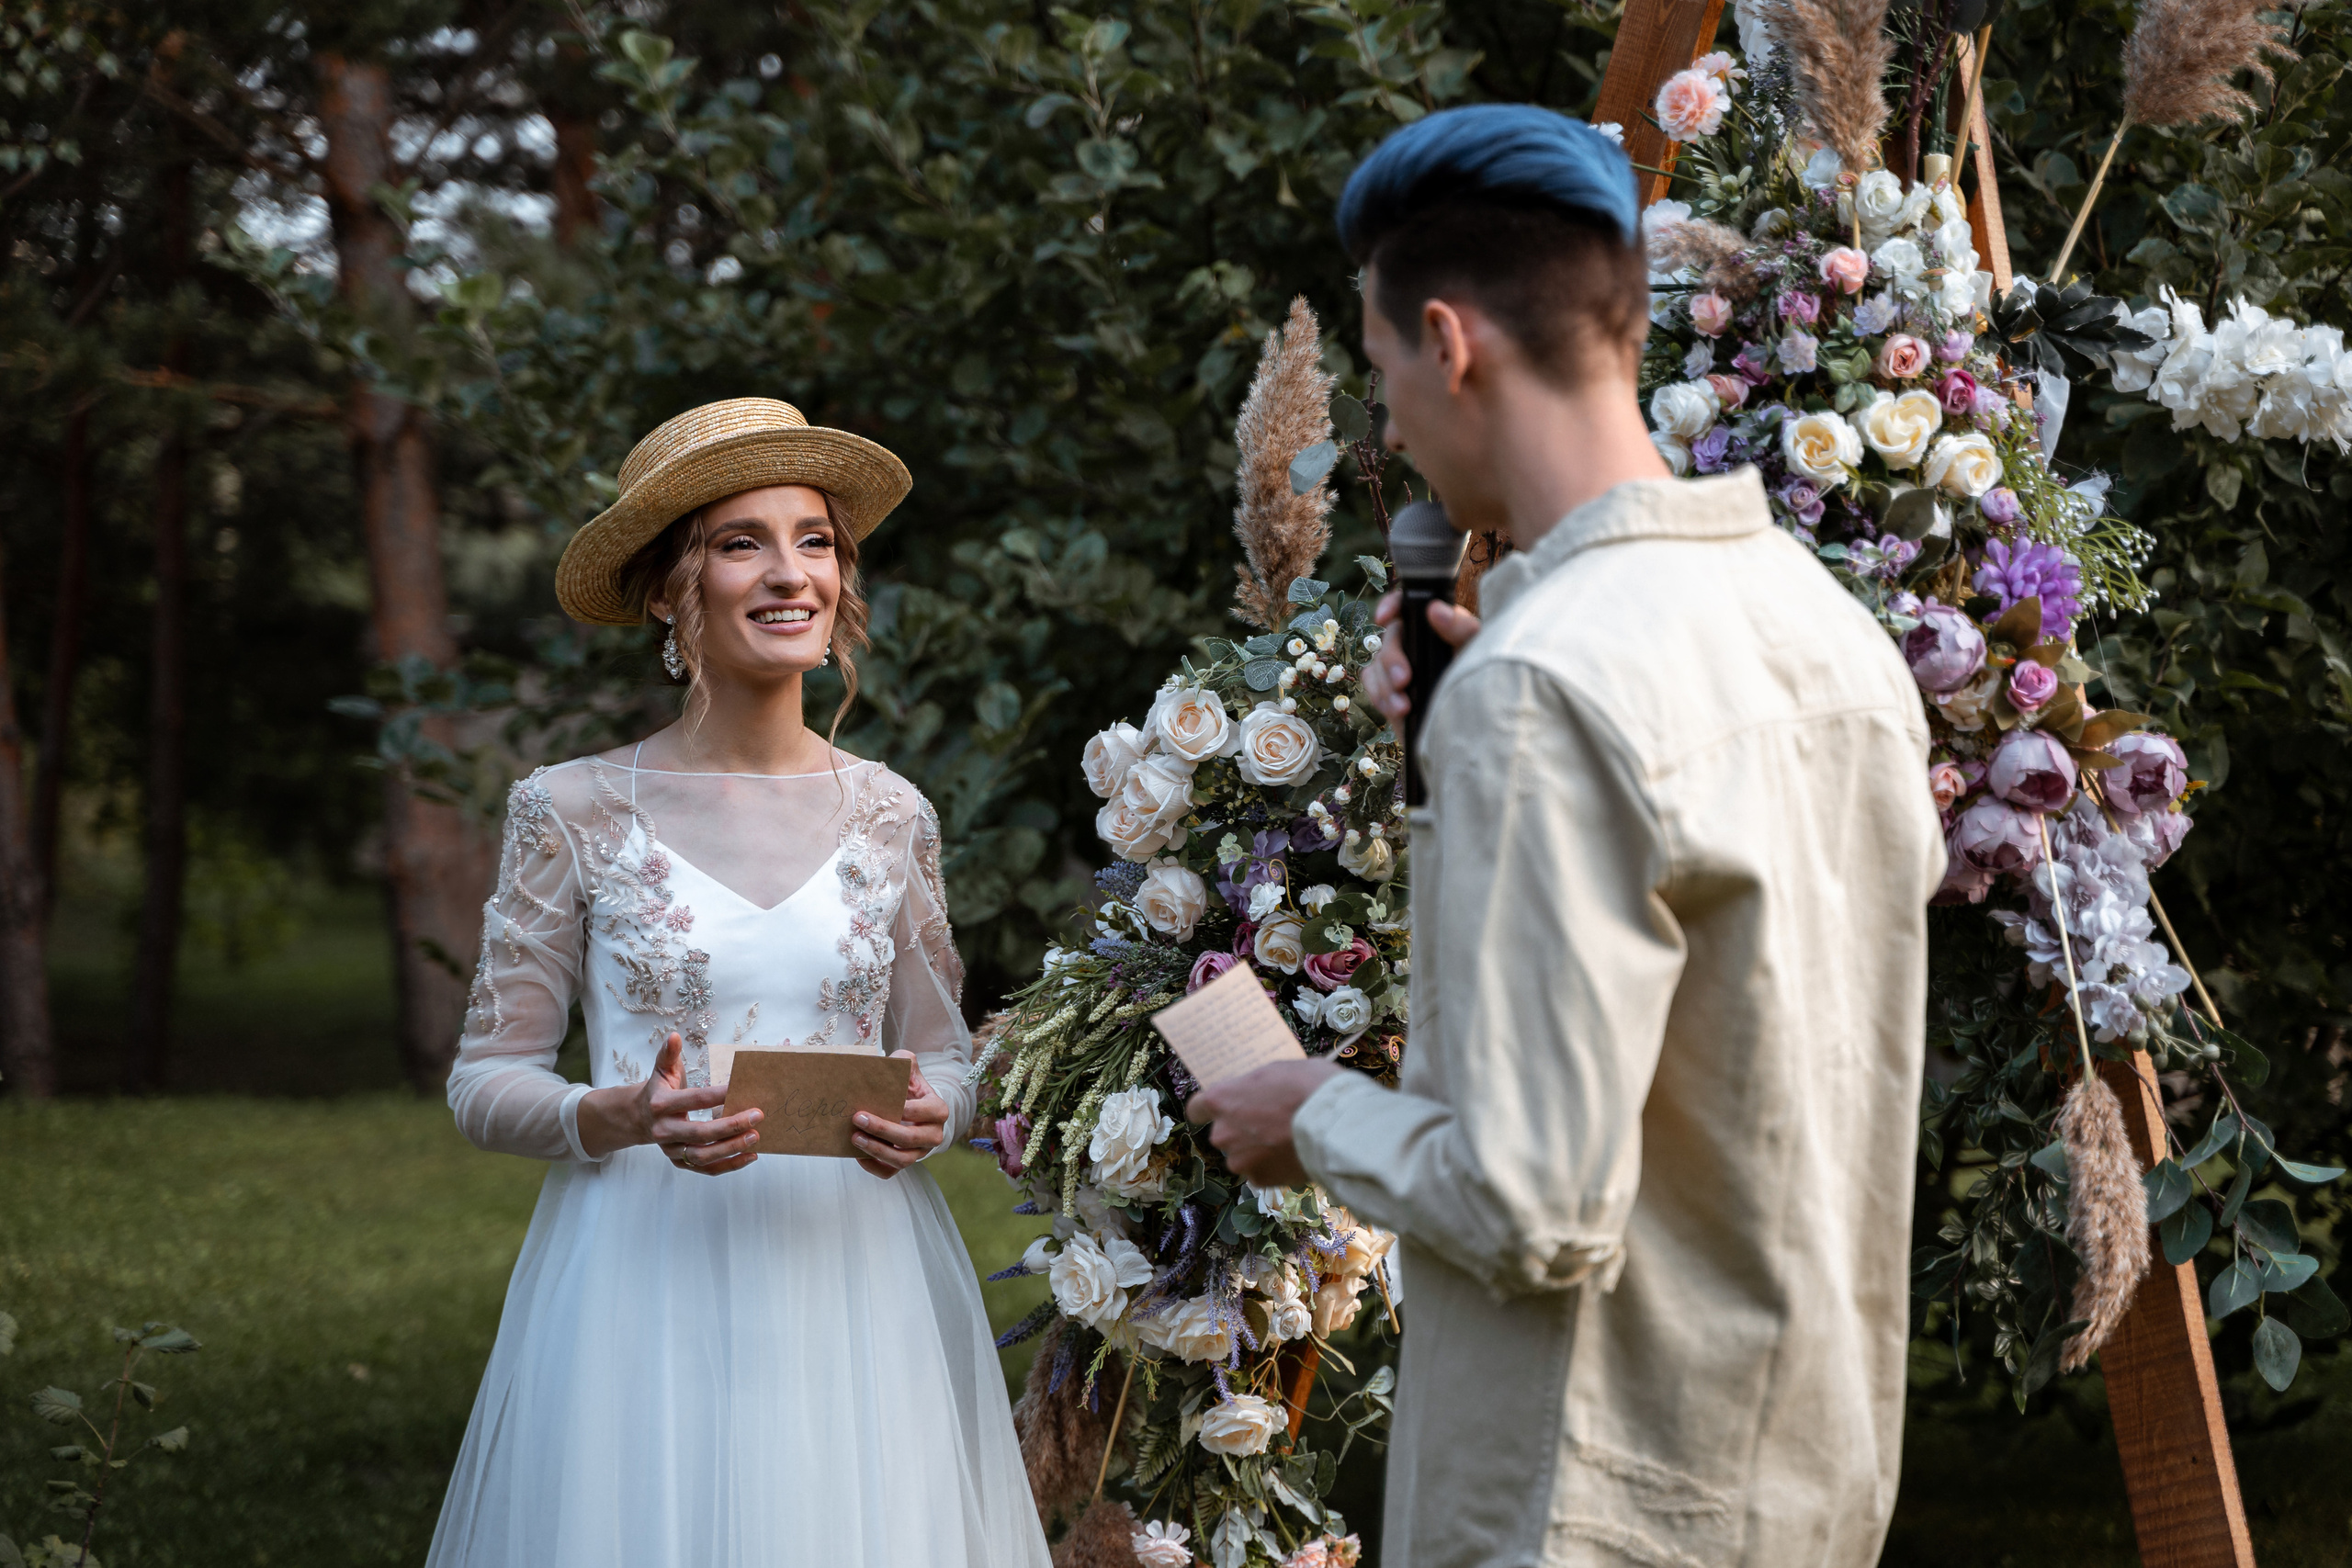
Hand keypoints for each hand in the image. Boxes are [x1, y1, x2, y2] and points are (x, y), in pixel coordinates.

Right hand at [578, 1032, 763, 1173]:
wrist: (638, 1119)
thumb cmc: (658, 1090)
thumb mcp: (661, 1071)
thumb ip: (668, 1054)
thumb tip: (674, 1035)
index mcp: (661, 1105)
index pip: (694, 1100)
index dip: (717, 1094)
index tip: (740, 1087)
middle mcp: (664, 1131)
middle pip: (700, 1133)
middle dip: (731, 1126)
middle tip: (757, 1116)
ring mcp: (672, 1150)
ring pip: (703, 1156)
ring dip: (732, 1149)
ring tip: (756, 1137)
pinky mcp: (680, 1163)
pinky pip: (707, 1169)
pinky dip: (730, 1165)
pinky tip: (750, 1155)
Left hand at [851, 1050, 948, 1178]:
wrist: (912, 1109)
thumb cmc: (908, 1087)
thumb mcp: (909, 1070)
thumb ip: (904, 1061)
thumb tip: (891, 1063)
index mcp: (938, 1110)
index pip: (925, 1111)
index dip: (905, 1109)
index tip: (881, 1102)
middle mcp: (933, 1135)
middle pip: (910, 1139)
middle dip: (883, 1129)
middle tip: (858, 1118)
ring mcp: (920, 1152)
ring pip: (901, 1160)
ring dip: (876, 1150)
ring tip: (855, 1137)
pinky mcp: (904, 1163)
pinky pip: (890, 1172)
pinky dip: (873, 1167)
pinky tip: (858, 1155)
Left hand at [1185, 1059, 1340, 1186]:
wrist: (1336, 1126)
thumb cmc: (1309, 1087)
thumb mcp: (1279, 1070)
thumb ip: (1257, 1086)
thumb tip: (1258, 1092)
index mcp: (1221, 1100)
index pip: (1196, 1108)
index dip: (1210, 1109)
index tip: (1225, 1109)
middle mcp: (1222, 1133)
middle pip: (1223, 1133)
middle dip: (1241, 1130)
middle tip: (1270, 1122)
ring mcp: (1239, 1160)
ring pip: (1242, 1156)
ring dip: (1257, 1151)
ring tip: (1287, 1141)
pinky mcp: (1260, 1181)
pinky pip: (1260, 1172)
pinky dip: (1273, 1167)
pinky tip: (1293, 1155)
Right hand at [1362, 589, 1480, 724]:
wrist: (1468, 730)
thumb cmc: (1477, 687)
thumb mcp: (1475, 654)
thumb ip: (1461, 629)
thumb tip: (1436, 610)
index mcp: (1435, 627)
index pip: (1408, 604)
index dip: (1392, 604)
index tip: (1385, 617)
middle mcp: (1415, 641)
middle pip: (1389, 637)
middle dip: (1391, 659)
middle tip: (1405, 679)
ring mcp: (1399, 664)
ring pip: (1377, 663)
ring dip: (1387, 685)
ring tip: (1405, 706)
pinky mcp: (1389, 687)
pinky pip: (1371, 682)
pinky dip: (1381, 696)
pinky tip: (1398, 709)